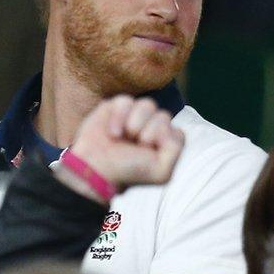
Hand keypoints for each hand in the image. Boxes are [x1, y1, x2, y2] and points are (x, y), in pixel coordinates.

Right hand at [59, 96, 184, 201]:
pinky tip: (112, 132)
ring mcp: (135, 115)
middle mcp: (152, 127)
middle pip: (163, 116)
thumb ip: (175, 148)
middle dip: (148, 133)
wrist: (95, 170)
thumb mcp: (161, 172)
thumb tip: (165, 125)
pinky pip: (126, 101)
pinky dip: (119, 117)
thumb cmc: (127, 172)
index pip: (177, 133)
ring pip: (148, 104)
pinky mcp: (116, 107)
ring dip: (135, 124)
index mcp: (164, 142)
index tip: (148, 154)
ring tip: (122, 138)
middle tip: (134, 147)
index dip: (164, 142)